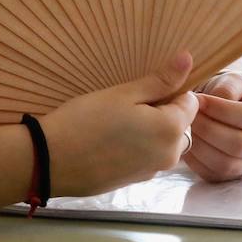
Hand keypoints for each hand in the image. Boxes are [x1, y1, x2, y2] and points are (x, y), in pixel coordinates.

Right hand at [40, 52, 199, 196]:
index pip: (190, 102)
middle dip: (162, 112)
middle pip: (180, 125)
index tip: (144, 87)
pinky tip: (110, 140)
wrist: (51, 161)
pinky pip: (147, 157)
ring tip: (117, 122)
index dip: (170, 90)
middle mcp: (169, 155)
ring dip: (150, 130)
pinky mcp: (135, 182)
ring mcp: (152, 172)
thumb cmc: (86, 120)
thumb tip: (188, 59)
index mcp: (171, 130)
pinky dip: (137, 147)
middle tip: (127, 103)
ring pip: (163, 142)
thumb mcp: (123, 93)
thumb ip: (160, 80)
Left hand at [185, 72, 241, 182]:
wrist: (224, 108)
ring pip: (226, 163)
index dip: (222, 109)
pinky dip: (195, 159)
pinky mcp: (232, 176)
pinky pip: (213, 174)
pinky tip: (186, 141)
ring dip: (200, 145)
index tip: (199, 99)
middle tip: (189, 115)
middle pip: (240, 145)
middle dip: (209, 129)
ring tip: (186, 127)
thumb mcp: (232, 80)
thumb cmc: (231, 91)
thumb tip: (215, 101)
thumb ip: (227, 87)